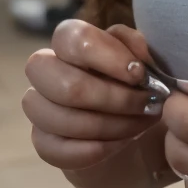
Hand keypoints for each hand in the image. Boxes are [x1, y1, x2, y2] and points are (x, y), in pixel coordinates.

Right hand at [23, 19, 159, 171]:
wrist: (139, 136)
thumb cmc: (139, 88)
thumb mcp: (146, 62)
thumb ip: (137, 48)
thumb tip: (136, 53)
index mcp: (69, 44)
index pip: (71, 37)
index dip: (107, 56)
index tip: (140, 75)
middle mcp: (46, 73)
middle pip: (65, 84)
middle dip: (114, 98)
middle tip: (147, 104)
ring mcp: (40, 110)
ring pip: (62, 118)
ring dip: (110, 125)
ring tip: (140, 125)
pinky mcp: (44, 144)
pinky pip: (59, 150)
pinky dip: (96, 149)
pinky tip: (122, 143)